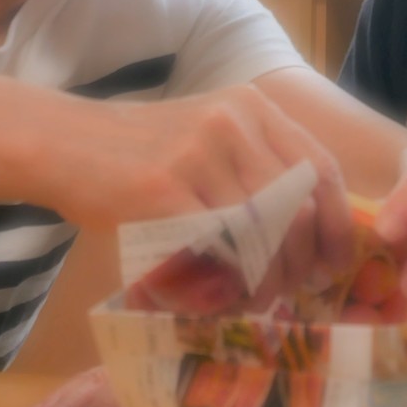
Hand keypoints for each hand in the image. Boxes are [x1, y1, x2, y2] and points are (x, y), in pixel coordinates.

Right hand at [53, 83, 355, 287]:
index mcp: (254, 108)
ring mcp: (197, 155)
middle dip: (300, 262)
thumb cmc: (146, 150)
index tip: (335, 263)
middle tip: (289, 291)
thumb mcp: (213, 138)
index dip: (338, 224)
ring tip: (253, 298)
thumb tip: (313, 238)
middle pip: (298, 208)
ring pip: (261, 234)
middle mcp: (233, 123)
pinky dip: (224, 283)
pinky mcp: (161, 191)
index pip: (322, 169)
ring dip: (264, 280)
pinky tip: (219, 296)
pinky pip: (214, 249)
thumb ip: (259, 170)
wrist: (67, 143)